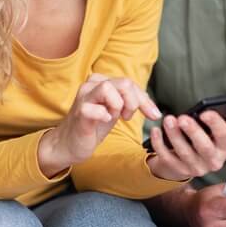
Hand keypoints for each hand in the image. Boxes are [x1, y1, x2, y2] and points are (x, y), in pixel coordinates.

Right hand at [39, 73, 160, 176]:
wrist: (70, 144)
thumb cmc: (93, 126)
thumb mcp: (116, 111)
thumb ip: (131, 102)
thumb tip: (155, 110)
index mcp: (101, 82)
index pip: (130, 83)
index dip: (145, 100)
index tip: (154, 115)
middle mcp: (91, 85)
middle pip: (124, 83)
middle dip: (133, 103)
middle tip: (127, 117)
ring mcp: (84, 97)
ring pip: (108, 89)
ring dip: (118, 106)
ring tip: (113, 117)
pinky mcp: (79, 112)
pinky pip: (94, 108)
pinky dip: (104, 115)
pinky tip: (105, 120)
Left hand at [146, 104, 225, 181]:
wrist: (190, 161)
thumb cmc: (208, 140)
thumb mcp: (221, 131)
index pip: (224, 136)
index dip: (215, 124)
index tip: (205, 112)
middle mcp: (214, 161)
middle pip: (204, 147)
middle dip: (193, 132)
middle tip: (182, 117)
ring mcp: (196, 169)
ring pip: (184, 153)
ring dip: (174, 136)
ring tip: (168, 120)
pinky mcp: (179, 171)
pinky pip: (168, 158)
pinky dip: (159, 144)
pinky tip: (155, 131)